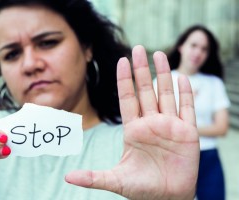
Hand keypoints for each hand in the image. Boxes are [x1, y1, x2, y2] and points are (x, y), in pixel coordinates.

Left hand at [65, 45, 198, 199]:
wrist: (168, 199)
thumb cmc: (142, 188)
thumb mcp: (115, 181)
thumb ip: (93, 178)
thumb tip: (67, 178)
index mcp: (133, 130)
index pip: (127, 98)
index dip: (124, 80)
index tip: (121, 61)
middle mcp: (151, 124)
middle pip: (146, 91)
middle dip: (142, 70)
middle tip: (138, 48)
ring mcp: (170, 126)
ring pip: (166, 94)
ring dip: (164, 74)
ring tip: (160, 54)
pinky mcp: (188, 133)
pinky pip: (187, 109)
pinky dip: (186, 94)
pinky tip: (183, 78)